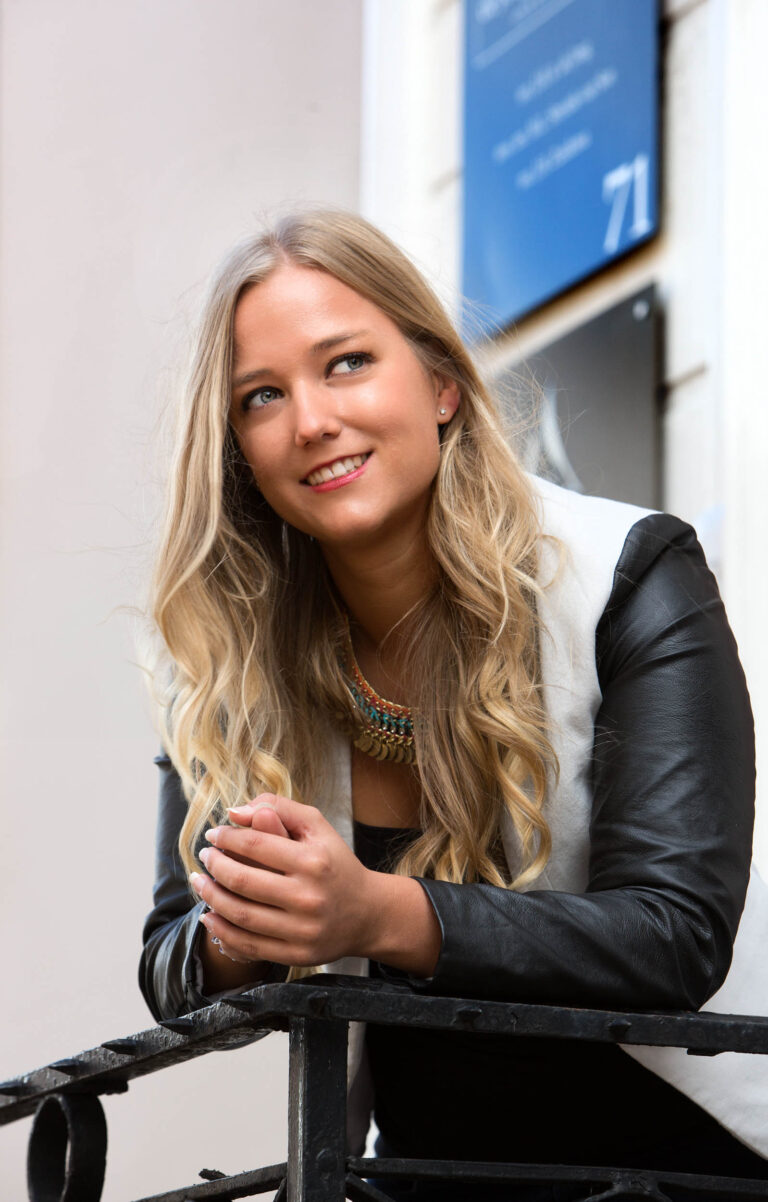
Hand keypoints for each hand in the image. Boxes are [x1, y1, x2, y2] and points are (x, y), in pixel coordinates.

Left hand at [192, 794, 377, 966]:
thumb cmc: (335, 863)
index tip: (213, 835)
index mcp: (314, 861)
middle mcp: (309, 896)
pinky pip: (249, 945)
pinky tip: (210, 914)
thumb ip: (279, 808)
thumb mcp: (317, 826)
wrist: (368, 913)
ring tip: (200, 883)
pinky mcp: (298, 954)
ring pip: (241, 915)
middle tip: (204, 858)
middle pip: (243, 881)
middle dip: (214, 866)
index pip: (256, 844)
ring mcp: (303, 929)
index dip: (226, 838)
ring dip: (211, 897)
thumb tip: (234, 812)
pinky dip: (222, 931)